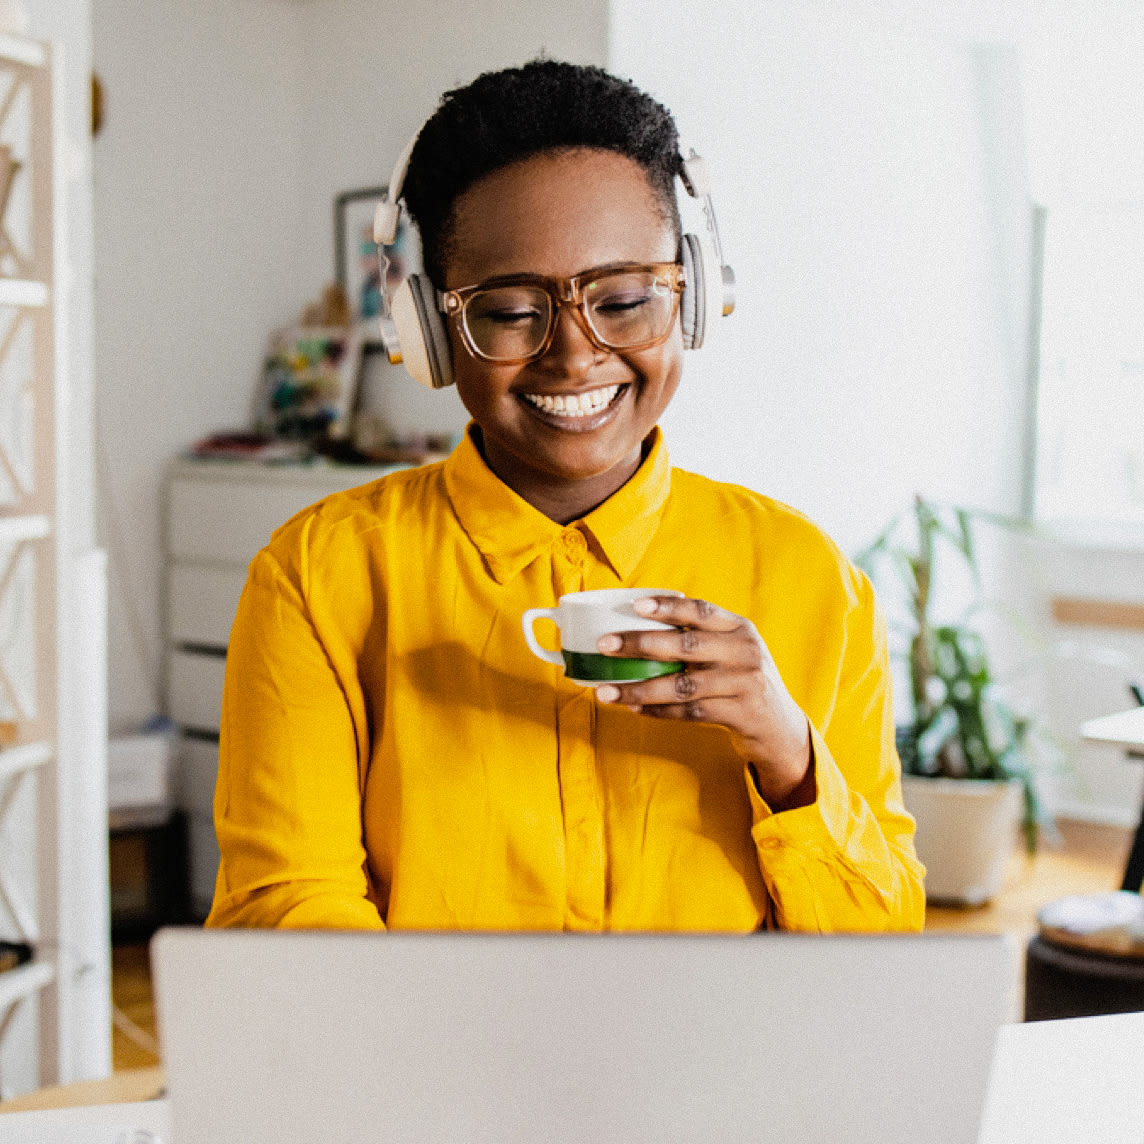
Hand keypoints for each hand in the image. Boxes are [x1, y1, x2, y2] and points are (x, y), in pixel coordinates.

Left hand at [595, 595, 814, 810]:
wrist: (781, 727)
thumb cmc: (741, 681)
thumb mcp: (733, 651)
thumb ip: (701, 638)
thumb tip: (636, 626)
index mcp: (739, 629)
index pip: (701, 610)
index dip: (668, 606)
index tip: (636, 604)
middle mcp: (745, 652)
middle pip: (686, 645)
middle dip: (640, 644)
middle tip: (604, 645)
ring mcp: (745, 684)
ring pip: (683, 685)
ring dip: (640, 688)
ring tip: (606, 690)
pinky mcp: (742, 714)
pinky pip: (690, 712)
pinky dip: (658, 711)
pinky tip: (633, 708)